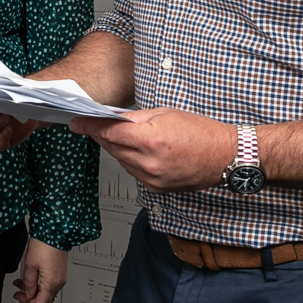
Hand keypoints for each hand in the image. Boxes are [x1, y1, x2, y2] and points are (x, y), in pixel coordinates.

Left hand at [12, 238, 67, 302]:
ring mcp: (60, 277)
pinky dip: (38, 285)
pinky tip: (28, 279)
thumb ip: (28, 283)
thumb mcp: (30, 266)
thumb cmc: (44, 245)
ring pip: (45, 292)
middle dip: (29, 300)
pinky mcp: (59, 271)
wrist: (55, 231)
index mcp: (52, 283)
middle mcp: (58, 282)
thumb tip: (28, 295)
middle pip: (44, 300)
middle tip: (17, 295)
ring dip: (32, 291)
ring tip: (19, 284)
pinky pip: (48, 284)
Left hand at [72, 107, 236, 192]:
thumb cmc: (202, 132)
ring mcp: (152, 179)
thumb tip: (112, 118)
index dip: (89, 125)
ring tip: (121, 135)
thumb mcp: (166, 114)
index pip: (110, 131)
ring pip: (121, 161)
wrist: (226, 156)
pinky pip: (133, 172)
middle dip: (101, 135)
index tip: (76, 122)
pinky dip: (130, 160)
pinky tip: (137, 151)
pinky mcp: (156, 188)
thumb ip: (135, 118)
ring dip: (116, 148)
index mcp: (151, 139)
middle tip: (92, 125)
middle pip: (112, 147)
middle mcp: (149, 162)